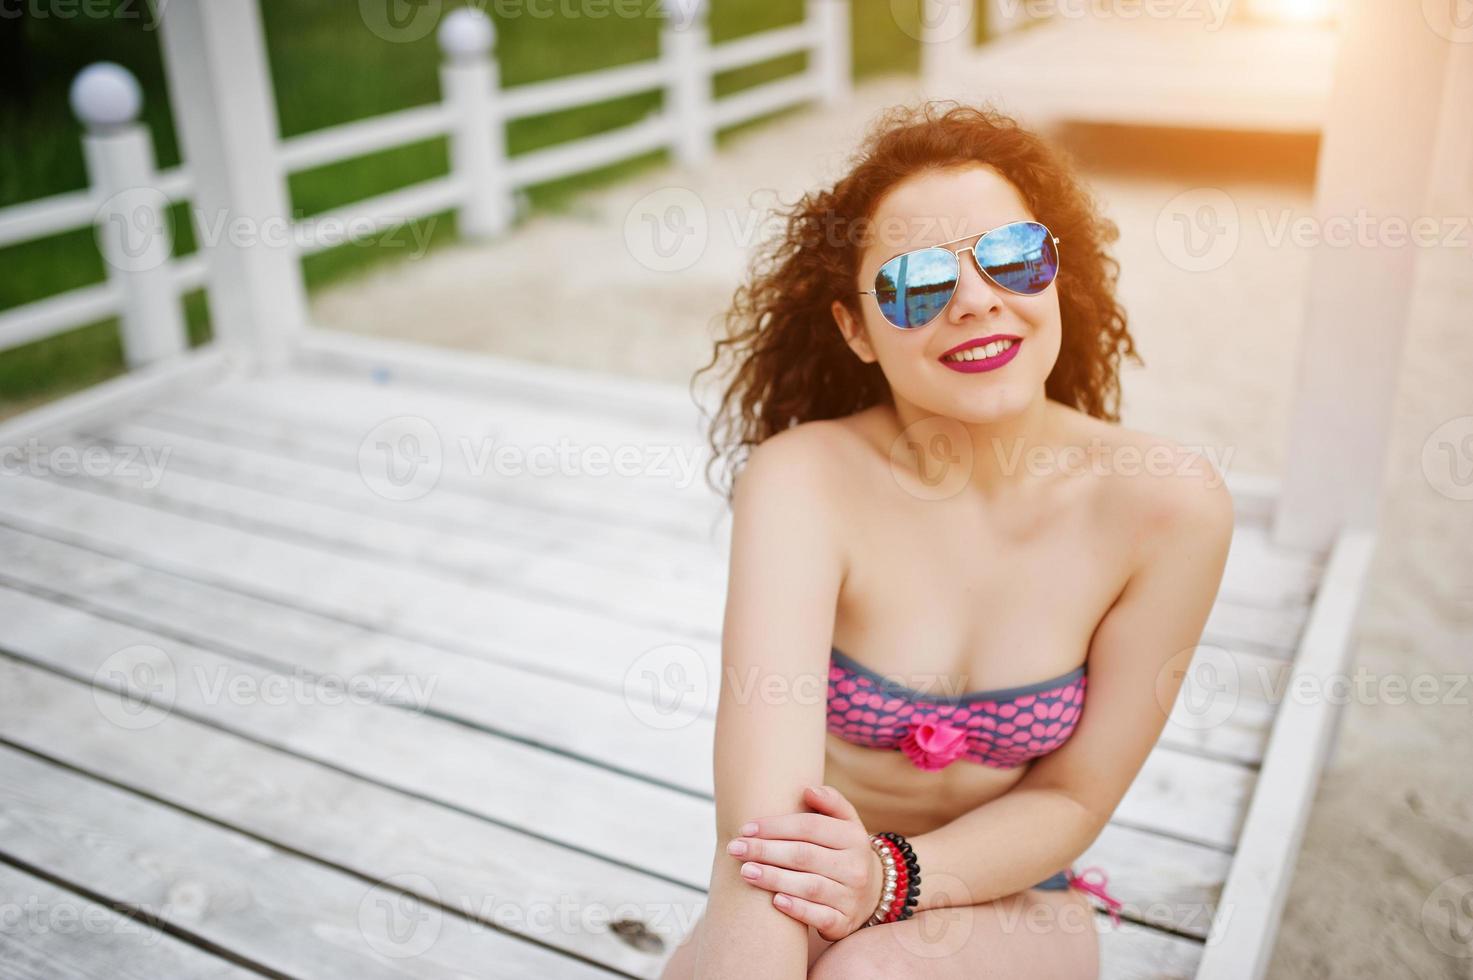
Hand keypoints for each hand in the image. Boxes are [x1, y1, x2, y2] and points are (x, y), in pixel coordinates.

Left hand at [725, 784, 887, 940]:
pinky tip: (774, 901)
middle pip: (804, 855)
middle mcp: (855, 867)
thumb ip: (830, 801)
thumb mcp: (845, 823)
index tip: (746, 828)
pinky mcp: (844, 923)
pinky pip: (820, 917)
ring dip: (774, 878)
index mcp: (853, 837)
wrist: (871, 893)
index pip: (810, 827)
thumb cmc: (843, 850)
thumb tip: (808, 789)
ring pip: (809, 886)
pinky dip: (797, 909)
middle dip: (765, 850)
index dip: (775, 826)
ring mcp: (851, 897)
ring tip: (745, 871)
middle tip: (734, 848)